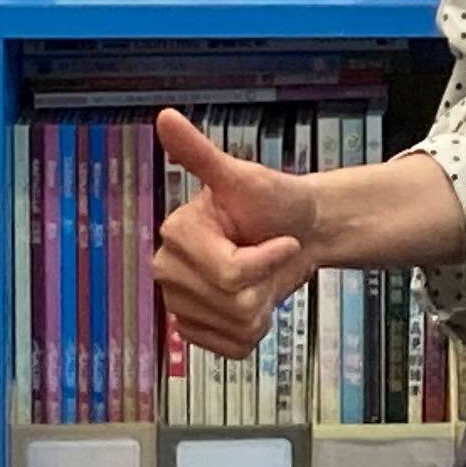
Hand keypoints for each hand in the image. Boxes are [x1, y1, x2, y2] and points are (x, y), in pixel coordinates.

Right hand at [152, 109, 320, 358]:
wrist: (300, 232)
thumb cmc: (275, 201)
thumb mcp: (245, 177)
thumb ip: (202, 154)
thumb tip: (165, 117)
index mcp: (177, 234)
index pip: (230, 273)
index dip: (269, 258)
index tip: (283, 239)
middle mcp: (169, 271)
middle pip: (234, 303)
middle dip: (266, 281)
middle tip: (269, 255)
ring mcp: (180, 305)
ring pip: (236, 328)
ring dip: (264, 305)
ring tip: (262, 277)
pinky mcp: (196, 332)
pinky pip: (233, 349)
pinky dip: (255, 331)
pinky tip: (255, 301)